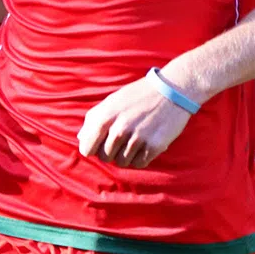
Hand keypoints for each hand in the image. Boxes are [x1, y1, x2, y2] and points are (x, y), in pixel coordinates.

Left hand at [77, 72, 195, 167]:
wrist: (173, 89)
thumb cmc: (139, 94)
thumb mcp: (112, 101)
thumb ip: (93, 119)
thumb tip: (81, 139)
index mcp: (105, 117)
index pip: (87, 148)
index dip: (92, 148)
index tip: (99, 145)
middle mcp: (120, 129)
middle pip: (105, 157)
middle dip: (110, 152)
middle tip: (121, 142)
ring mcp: (138, 138)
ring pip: (121, 162)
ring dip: (125, 156)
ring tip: (134, 143)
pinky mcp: (155, 145)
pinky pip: (139, 164)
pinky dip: (140, 158)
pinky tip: (144, 147)